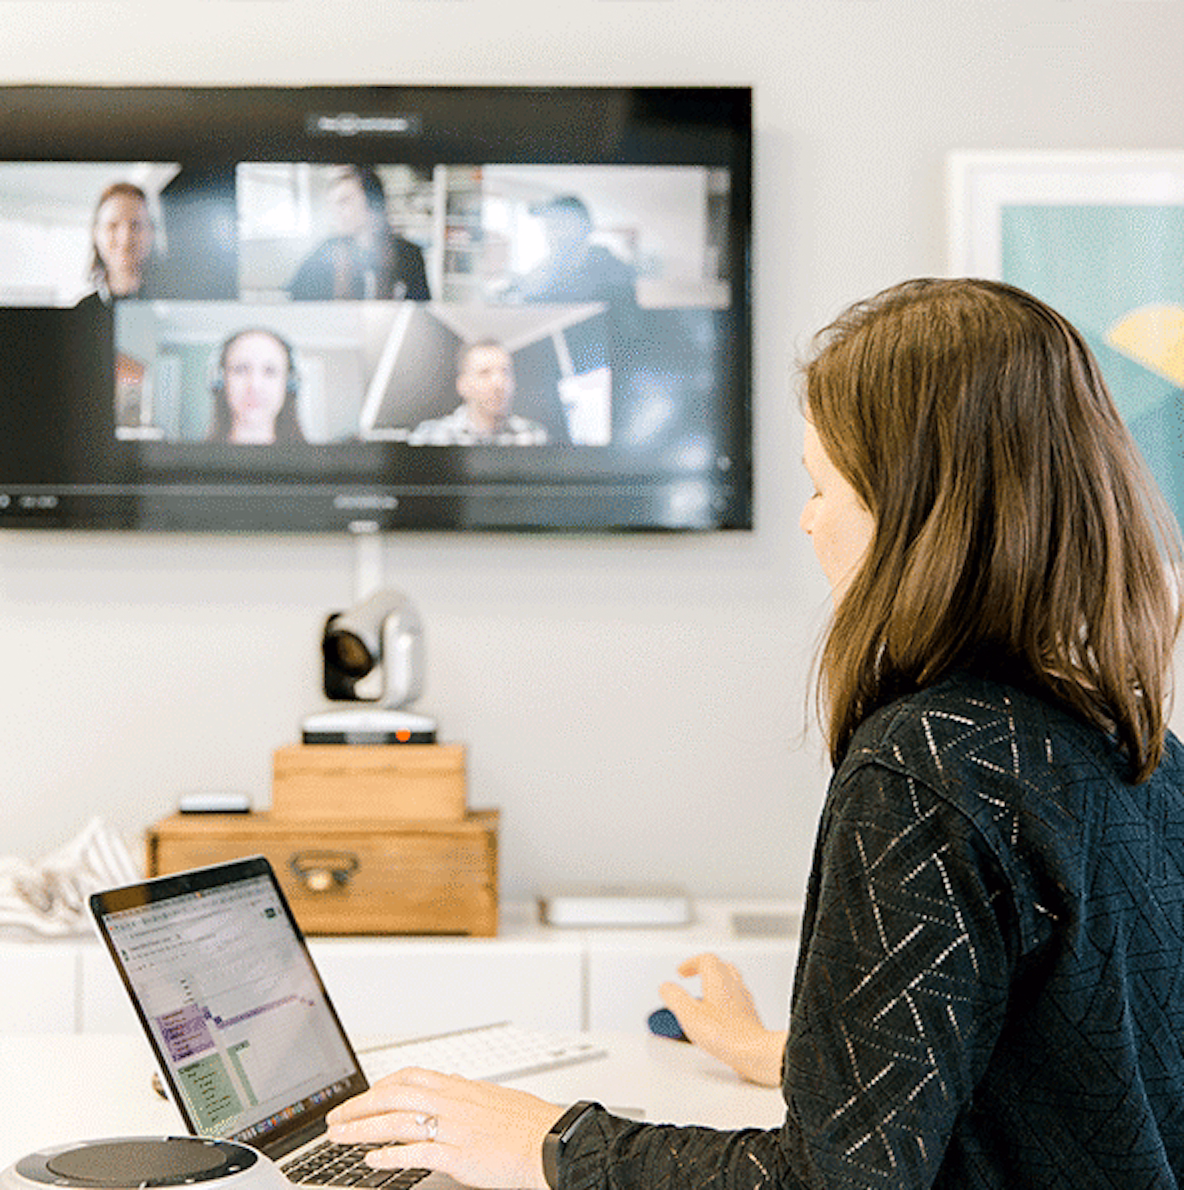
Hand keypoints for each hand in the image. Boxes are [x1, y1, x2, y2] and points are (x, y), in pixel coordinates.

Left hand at [326, 1066, 564, 1189]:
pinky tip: (372, 1160)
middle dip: (359, 1106)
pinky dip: (389, 1155)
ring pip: (396, 1121)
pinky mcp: (457, 1154)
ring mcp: (452, 1127)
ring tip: (340, 1137)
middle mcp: (452, 1102)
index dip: (380, 1086)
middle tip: (336, 1118)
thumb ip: (467, 1091)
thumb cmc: (528, 1122)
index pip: (408, 1077)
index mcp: (459, 1086)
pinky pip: (415, 1152)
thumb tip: (452, 1083)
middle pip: (393, 1095)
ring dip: (362, 1128)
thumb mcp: (493, 1096)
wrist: (551, 1141)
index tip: (363, 1096)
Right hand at [659, 953, 787, 1086]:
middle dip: (706, 968)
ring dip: (717, 983)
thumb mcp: (689, 1015)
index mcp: (718, 980)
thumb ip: (675, 998)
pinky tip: (721, 1014)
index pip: (706, 959)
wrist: (754, 1052)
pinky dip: (727, 1000)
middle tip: (695, 975)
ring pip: (732, 981)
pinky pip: (738, 1000)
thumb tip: (666, 988)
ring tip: (706, 993)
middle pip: (721, 966)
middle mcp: (734, 986)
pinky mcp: (750, 1016)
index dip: (691, 963)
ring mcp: (744, 1001)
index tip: (681, 972)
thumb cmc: (726, 1034)